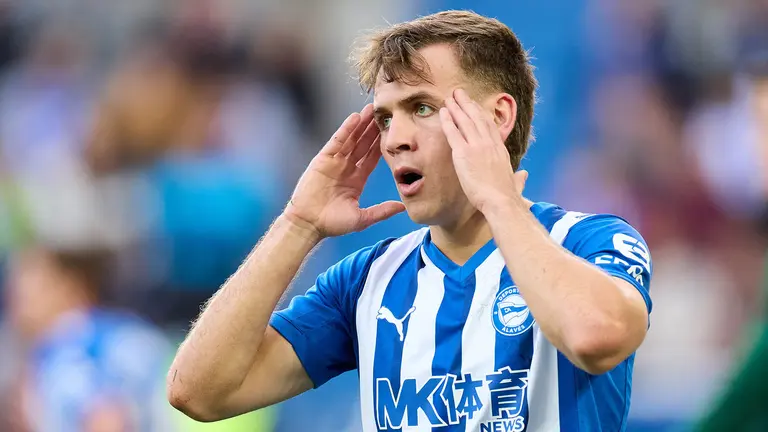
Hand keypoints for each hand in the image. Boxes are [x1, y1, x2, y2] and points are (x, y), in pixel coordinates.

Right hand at [284, 104, 404, 238]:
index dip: (381, 145)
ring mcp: (334, 162)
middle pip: (363, 144)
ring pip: (351, 139)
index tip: (393, 133)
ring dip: (361, 124)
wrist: (309, 224)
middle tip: (384, 113)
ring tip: (371, 109)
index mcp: (356, 180)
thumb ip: (382, 211)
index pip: (372, 157)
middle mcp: (346, 168)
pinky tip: (355, 118)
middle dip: (373, 129)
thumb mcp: (363, 218)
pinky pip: (336, 141)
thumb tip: (403, 207)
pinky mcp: (323, 160)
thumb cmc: (332, 224)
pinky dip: (346, 129)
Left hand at [439, 89, 527, 213]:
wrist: (501, 200)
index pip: (489, 125)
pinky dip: (448, 120)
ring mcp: (477, 146)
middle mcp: (489, 143)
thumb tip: (524, 175)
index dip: (480, 113)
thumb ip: (518, 177)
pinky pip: (453, 133)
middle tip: (459, 93)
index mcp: (500, 149)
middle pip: (477, 118)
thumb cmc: (507, 196)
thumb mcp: (515, 182)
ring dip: (456, 107)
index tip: (474, 104)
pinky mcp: (464, 154)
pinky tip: (443, 112)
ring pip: (465, 121)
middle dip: (467, 103)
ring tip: (449, 98)